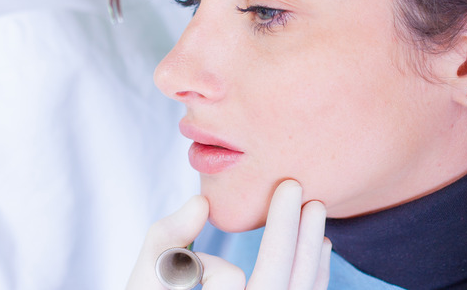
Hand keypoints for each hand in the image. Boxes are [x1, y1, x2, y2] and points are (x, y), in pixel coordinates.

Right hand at [126, 180, 331, 288]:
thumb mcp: (146, 279)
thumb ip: (165, 239)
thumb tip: (201, 203)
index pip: (227, 282)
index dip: (207, 265)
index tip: (190, 266)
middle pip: (278, 283)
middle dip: (288, 232)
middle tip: (292, 186)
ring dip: (310, 250)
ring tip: (315, 209)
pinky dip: (315, 274)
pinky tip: (320, 245)